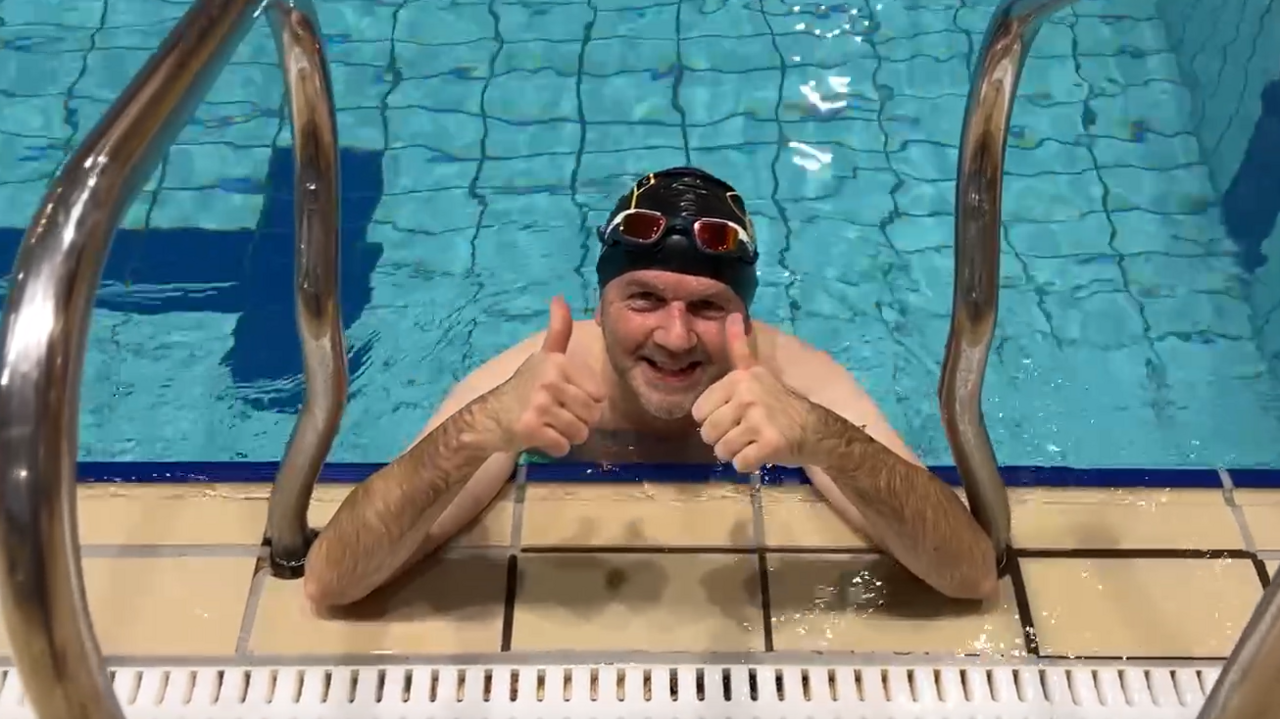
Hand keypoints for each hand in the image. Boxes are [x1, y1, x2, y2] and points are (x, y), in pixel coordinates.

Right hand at [492, 297, 605, 456]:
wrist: (488, 417)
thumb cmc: (523, 387)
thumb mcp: (543, 356)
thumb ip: (558, 331)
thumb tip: (560, 298)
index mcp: (559, 363)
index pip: (599, 395)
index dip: (587, 403)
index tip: (566, 399)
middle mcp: (551, 381)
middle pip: (592, 416)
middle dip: (579, 422)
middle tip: (557, 417)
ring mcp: (540, 405)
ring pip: (580, 433)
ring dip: (568, 436)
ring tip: (550, 427)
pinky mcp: (531, 429)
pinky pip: (563, 446)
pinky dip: (555, 448)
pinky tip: (541, 438)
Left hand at [692, 315, 816, 472]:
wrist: (816, 429)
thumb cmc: (781, 404)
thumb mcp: (757, 372)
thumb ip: (739, 348)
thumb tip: (732, 315)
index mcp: (739, 379)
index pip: (699, 411)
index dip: (713, 419)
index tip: (734, 415)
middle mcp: (747, 396)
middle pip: (707, 432)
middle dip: (722, 439)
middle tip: (744, 433)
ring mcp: (759, 420)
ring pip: (721, 450)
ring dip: (734, 453)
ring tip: (751, 443)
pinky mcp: (769, 444)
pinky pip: (739, 463)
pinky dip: (747, 465)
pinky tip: (760, 454)